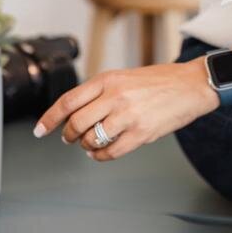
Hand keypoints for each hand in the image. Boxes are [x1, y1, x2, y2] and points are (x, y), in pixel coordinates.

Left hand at [32, 57, 217, 161]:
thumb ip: (102, 92)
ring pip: (90, 139)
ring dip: (86, 145)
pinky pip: (109, 152)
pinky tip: (102, 151)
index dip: (50, 118)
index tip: (40, 130)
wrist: (192, 85)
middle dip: (68, 135)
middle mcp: (116, 95)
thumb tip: (76, 114)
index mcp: (109, 79)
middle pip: (75, 123)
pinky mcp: (141, 132)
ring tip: (91, 143)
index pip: (69, 100)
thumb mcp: (126, 77)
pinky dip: (100, 155)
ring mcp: (128, 115)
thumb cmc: (160, 81)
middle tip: (70, 138)